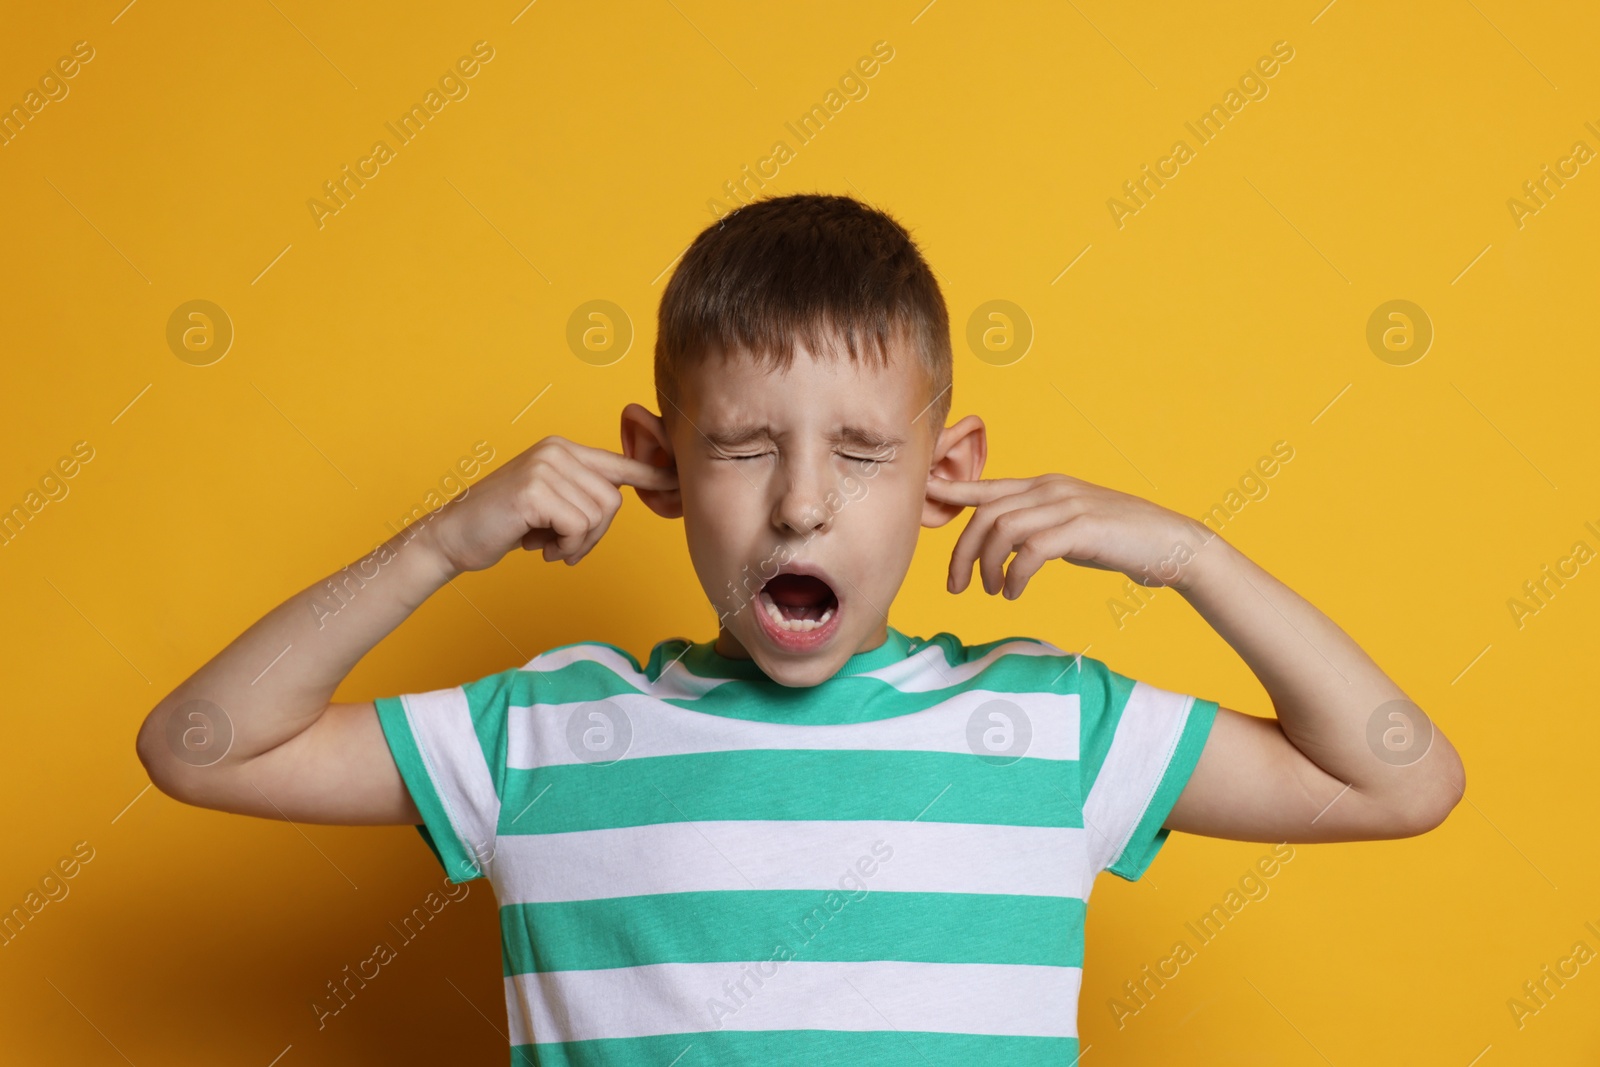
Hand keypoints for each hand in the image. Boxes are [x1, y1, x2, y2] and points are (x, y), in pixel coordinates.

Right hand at [429, 436, 676, 575]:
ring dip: (578, 544)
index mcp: (563, 450)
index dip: (652, 474)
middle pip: (613, 501)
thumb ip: (581, 494)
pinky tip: (541, 548)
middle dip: (595, 535)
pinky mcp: (535, 490)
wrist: (453, 537)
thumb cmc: (503, 525)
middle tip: (564, 546)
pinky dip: (566, 547)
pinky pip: (579, 527)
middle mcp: (556, 451)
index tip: (678, 481)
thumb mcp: (549, 504)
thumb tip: (619, 498)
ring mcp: (545, 467)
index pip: (619, 461)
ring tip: (548, 545)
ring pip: (598, 516)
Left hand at [925, 473, 1218, 598]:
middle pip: (985, 514)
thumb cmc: (1118, 541)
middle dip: (962, 552)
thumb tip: (1001, 544)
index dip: (951, 492)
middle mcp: (1051, 489)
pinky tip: (1015, 592)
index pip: (987, 487)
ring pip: (1002, 531)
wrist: (1172, 545)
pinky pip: (1030, 550)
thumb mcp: (1067, 528)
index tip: (922, 498)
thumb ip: (1035, 528)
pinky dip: (1015, 574)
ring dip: (988, 566)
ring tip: (993, 592)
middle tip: (958, 587)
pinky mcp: (1082, 528)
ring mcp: (1067, 505)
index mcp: (1044, 485)